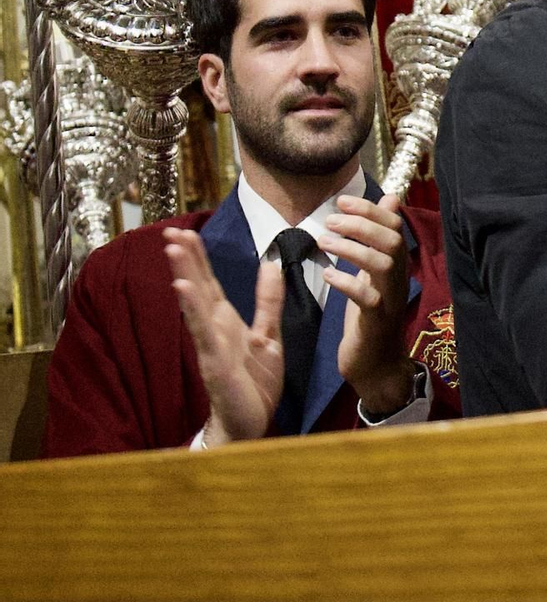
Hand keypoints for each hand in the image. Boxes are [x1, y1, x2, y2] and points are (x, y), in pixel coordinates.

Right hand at [164, 228, 282, 445]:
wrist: (250, 424)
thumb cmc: (254, 383)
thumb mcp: (268, 336)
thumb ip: (267, 302)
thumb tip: (269, 265)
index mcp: (225, 321)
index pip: (209, 281)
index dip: (198, 256)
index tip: (185, 229)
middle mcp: (213, 328)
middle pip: (197, 285)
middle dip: (185, 258)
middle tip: (169, 229)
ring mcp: (211, 344)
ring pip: (195, 303)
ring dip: (184, 274)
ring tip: (173, 249)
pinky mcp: (214, 361)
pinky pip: (203, 331)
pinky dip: (193, 309)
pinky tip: (183, 288)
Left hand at [323, 193, 418, 416]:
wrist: (377, 364)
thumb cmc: (372, 316)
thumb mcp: (374, 273)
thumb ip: (378, 239)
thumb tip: (389, 199)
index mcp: (397, 266)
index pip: (394, 227)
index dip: (370, 210)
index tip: (343, 201)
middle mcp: (399, 279)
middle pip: (391, 241)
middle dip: (362, 224)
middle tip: (330, 219)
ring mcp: (390, 300)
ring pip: (382, 265)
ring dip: (353, 249)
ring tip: (323, 241)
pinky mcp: (377, 322)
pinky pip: (367, 298)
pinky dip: (347, 283)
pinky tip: (328, 274)